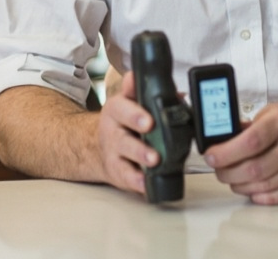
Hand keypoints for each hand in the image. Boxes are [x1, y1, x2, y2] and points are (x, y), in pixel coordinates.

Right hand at [96, 70, 158, 194]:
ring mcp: (113, 151)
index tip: (149, 120)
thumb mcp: (132, 102)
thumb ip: (151, 96)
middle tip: (151, 133)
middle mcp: (112, 129)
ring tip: (154, 159)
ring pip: (125, 154)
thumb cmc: (124, 123)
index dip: (135, 114)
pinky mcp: (117, 171)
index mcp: (118, 108)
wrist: (99, 146)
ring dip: (140, 156)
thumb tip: (178, 95)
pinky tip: (146, 182)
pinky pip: (126, 176)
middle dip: (138, 135)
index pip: (123, 107)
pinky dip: (136, 180)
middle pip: (124, 134)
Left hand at [201, 103, 277, 204]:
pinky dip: (256, 195)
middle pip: (252, 169)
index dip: (225, 153)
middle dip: (227, 172)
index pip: (250, 142)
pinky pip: (273, 198)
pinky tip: (251, 186)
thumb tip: (217, 142)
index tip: (211, 157)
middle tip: (219, 169)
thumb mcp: (270, 113)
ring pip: (260, 186)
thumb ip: (245, 126)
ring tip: (234, 177)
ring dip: (239, 185)